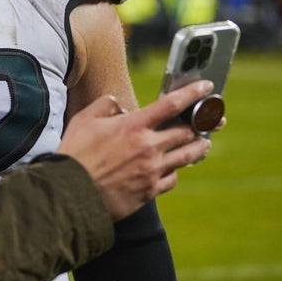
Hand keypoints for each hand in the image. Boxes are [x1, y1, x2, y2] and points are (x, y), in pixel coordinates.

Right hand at [57, 80, 213, 220]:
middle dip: (201, 124)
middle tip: (210, 119)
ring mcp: (151, 170)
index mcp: (133, 126)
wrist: (71, 192)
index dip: (192, 93)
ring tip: (204, 143)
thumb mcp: (84, 120)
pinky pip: (173, 178)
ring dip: (199, 147)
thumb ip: (105, 105)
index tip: (206, 87)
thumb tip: (118, 104)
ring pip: (188, 156)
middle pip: (187, 132)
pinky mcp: (150, 191)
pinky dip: (175, 171)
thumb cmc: (75, 154)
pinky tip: (173, 168)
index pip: (171, 104)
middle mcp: (148, 147)